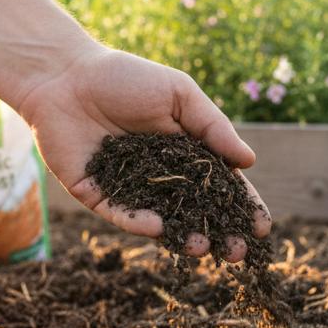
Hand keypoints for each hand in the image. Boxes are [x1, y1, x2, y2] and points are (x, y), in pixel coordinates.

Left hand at [15, 45, 270, 261]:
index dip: (242, 206)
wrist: (65, 75)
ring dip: (181, 237)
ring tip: (200, 247)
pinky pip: (121, 213)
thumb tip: (248, 161)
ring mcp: (128, 188)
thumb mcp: (179, 95)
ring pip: (161, 221)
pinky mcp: (96, 194)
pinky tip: (158, 226)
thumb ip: (212, 127)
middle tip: (235, 252)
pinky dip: (139, 222)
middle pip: (195, 212)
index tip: (261, 227)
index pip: (220, 186)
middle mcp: (160, 175)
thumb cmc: (125, 77)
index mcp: (185, 151)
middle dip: (217, 234)